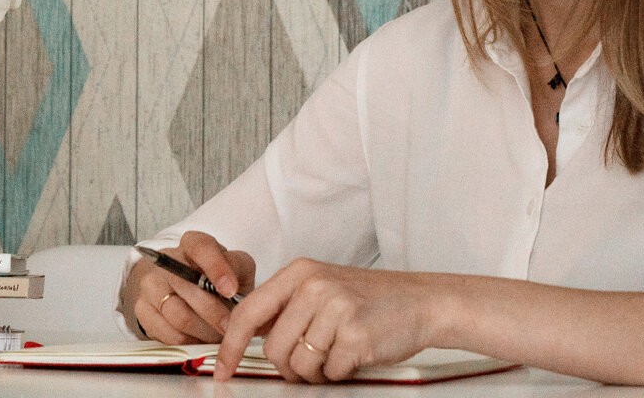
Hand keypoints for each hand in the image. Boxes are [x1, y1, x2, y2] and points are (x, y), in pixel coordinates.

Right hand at [124, 231, 255, 344]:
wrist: (187, 290)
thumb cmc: (216, 279)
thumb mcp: (235, 268)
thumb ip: (237, 270)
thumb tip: (232, 291)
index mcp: (193, 243)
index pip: (201, 248)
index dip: (216, 268)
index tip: (230, 290)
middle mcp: (168, 259)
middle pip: (187, 286)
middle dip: (214, 312)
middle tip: (230, 327)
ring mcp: (152, 283)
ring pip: (177, 314)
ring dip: (203, 331)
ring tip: (218, 336)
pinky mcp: (142, 308)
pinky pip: (166, 332)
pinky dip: (188, 341)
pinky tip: (200, 339)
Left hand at [215, 258, 439, 382]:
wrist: (422, 301)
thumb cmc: (370, 300)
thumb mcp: (322, 288)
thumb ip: (285, 307)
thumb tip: (243, 336)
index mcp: (299, 272)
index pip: (248, 313)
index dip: (230, 346)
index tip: (222, 368)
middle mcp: (314, 285)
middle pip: (273, 348)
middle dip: (289, 367)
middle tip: (313, 362)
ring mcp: (335, 307)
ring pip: (299, 365)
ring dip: (316, 371)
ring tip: (338, 352)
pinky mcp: (355, 333)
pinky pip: (330, 372)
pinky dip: (341, 371)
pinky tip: (356, 352)